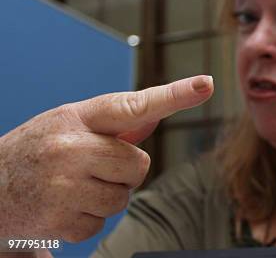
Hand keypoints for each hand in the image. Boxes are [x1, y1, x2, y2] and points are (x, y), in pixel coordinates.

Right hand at [0, 75, 213, 241]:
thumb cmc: (39, 150)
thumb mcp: (71, 124)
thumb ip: (115, 123)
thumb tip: (156, 114)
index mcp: (78, 117)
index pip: (133, 104)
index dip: (174, 94)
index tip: (205, 84)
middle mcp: (71, 148)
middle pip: (138, 165)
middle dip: (124, 172)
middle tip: (92, 170)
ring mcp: (64, 185)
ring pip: (123, 198)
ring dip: (106, 198)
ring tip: (73, 189)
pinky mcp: (59, 220)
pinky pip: (101, 223)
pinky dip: (87, 220)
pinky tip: (62, 207)